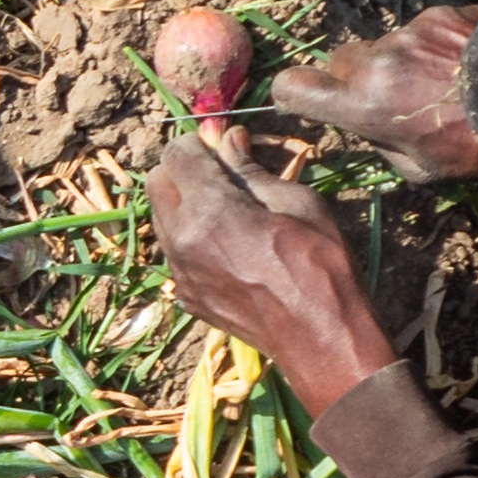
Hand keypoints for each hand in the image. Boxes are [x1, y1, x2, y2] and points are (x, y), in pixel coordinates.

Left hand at [147, 127, 396, 417]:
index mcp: (208, 211)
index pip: (177, 154)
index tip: (222, 146)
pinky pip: (175, 252)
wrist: (319, 338)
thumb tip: (229, 139)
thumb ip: (251, 170)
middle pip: (157, 181)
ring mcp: (179, 271)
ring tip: (229, 211)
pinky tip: (229, 247)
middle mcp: (181, 240)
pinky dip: (191, 238)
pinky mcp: (186, 295)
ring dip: (184, 203)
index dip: (199, 143)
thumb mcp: (297, 203)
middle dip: (183, 169)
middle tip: (222, 174)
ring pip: (161, 218)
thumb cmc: (320, 265)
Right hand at [269, 4, 477, 183]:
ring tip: (442, 82)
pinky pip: (425, 29)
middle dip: (355, 76)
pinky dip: (437, 44)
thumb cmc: (476, 146)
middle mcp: (378, 61)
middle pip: (341, 60)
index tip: (304, 98)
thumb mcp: (420, 169)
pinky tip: (465, 62)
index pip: (295, 86)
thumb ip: (382, 141)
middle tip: (389, 95)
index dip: (295, 92)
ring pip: (386, 44)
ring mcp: (410, 32)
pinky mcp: (441, 14)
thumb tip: (372, 125)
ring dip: (402, 60)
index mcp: (364, 104)